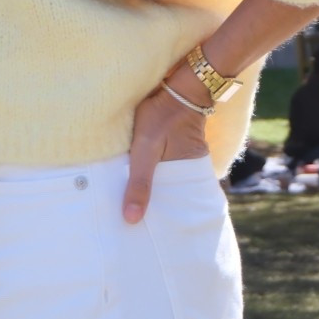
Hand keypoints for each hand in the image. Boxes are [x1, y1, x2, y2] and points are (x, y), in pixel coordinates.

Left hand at [124, 73, 210, 223]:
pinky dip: (152, 174)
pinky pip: (164, 167)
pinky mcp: (177, 147)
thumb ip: (139, 182)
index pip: (172, 208)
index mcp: (188, 176)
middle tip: (128, 223)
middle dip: (153, 209)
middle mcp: (191, 170)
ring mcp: (186, 157)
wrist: (178, 84)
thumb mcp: (146, 149)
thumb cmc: (162, 115)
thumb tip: (131, 219)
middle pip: (168, 196)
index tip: (138, 233)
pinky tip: (134, 179)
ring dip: (151, 189)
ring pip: (165, 180)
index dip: (156, 220)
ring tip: (127, 205)